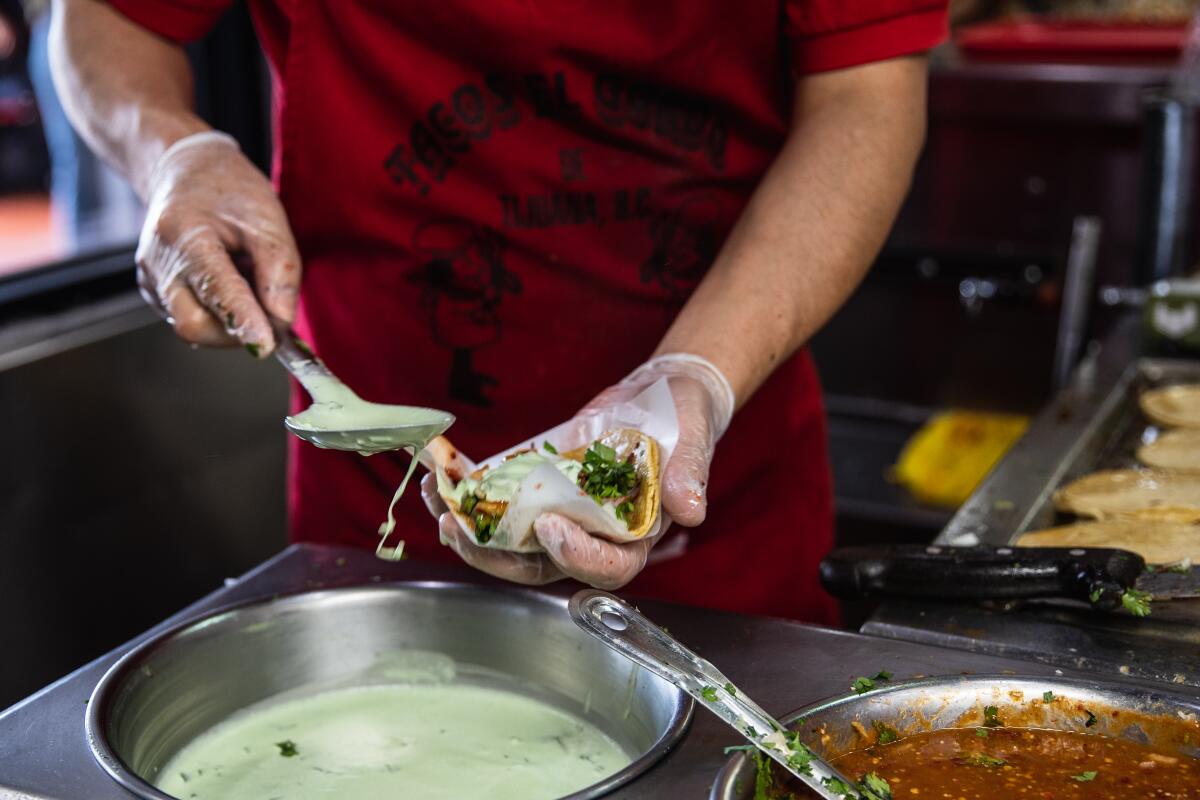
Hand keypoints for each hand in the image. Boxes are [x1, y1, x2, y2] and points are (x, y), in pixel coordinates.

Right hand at [136, 131, 300, 354]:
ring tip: (242, 278)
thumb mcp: (268, 220)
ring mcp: (150, 280)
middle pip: (193, 325)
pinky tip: (226, 280)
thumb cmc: (229, 191)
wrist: (185, 171)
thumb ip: (280, 273)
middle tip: (266, 311)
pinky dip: (217, 313)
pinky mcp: (153, 292)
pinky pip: (190, 318)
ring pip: (193, 327)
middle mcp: (158, 261)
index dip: (242, 319)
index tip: (264, 344)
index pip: (213, 288)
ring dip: (229, 321)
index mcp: (184, 234)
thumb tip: (282, 323)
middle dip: (235, 332)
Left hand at [422, 354, 734, 588]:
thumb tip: (691, 509)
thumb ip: (688, 473)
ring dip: (468, 527)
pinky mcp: (538, 490)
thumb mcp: (693, 439)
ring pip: (509, 540)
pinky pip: (500, 504)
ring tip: (438, 499)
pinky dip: (468, 493)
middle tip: (458, 528)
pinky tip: (443, 475)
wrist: (663, 395)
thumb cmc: (684, 421)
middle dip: (494, 554)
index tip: (550, 527)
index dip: (576, 556)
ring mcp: (560, 514)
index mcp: (635, 536)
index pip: (606, 566)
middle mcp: (592, 535)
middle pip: (540, 565)